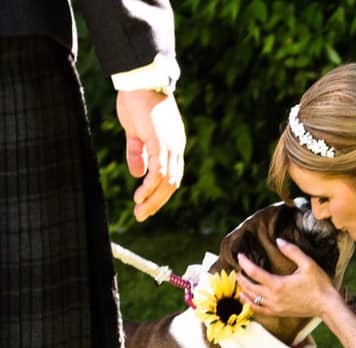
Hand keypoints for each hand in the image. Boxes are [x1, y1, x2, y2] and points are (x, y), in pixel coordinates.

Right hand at [116, 89, 185, 220]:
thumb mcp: (135, 132)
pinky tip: (140, 196)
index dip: (160, 192)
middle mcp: (176, 147)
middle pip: (172, 183)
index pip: (172, 175)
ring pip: (167, 181)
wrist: (139, 80)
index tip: (147, 204)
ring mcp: (171, 145)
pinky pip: (159, 171)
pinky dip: (151, 187)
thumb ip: (138, 153)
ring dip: (153, 199)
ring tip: (140, 211)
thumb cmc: (136, 102)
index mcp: (173, 145)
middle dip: (157, 202)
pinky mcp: (161, 142)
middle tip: (142, 215)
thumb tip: (139, 175)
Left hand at [237, 238, 340, 317]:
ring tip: (240, 281)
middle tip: (237, 268)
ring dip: (243, 289)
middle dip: (241, 276)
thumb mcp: (308, 264)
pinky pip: (258, 310)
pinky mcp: (278, 312)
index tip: (240, 256)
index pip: (254, 272)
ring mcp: (275, 307)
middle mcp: (273, 297)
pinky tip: (246, 298)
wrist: (327, 305)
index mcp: (278, 284)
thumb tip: (279, 240)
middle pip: (249, 286)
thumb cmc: (319, 285)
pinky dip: (249, 304)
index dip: (245, 263)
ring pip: (251, 299)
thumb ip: (292, 252)